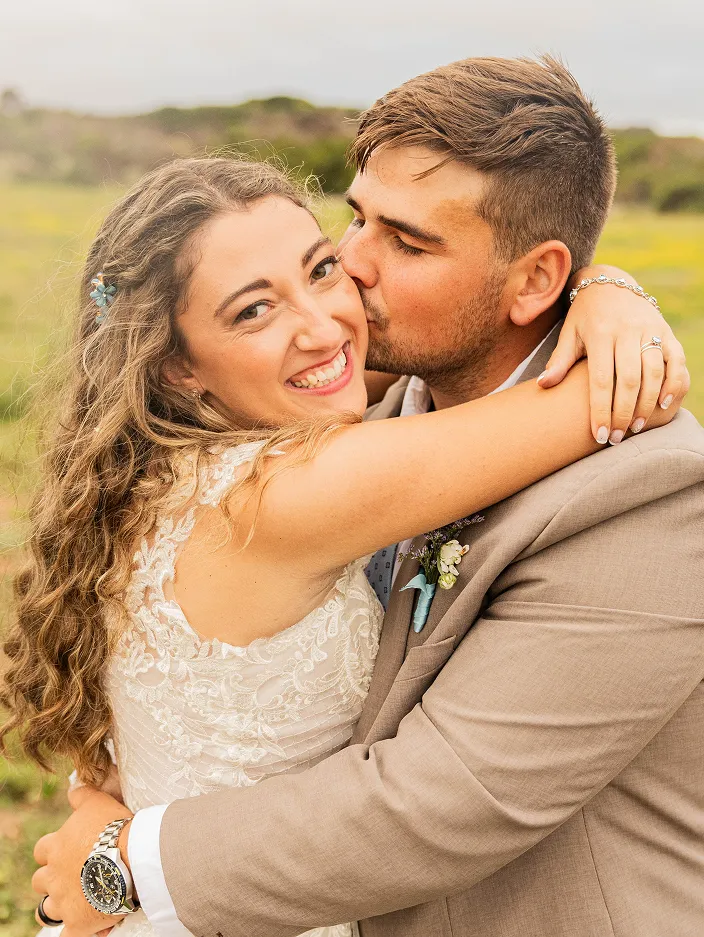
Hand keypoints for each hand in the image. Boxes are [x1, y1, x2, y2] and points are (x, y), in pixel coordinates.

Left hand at [33, 786, 131, 936]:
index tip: (69, 851)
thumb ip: (82, 795)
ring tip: (80, 902)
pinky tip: (89, 928)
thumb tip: (73, 787)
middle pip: (41, 881)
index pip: (42, 850)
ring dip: (60, 906)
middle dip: (53, 879)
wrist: (133, 856)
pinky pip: (68, 936)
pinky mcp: (77, 923)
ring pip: (48, 910)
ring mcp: (64, 901)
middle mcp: (54, 875)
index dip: (53, 852)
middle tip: (74, 876)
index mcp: (56, 847)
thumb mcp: (98, 802)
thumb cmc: (116, 827)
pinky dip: (75, 932)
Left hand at [538, 265, 688, 443]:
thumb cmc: (585, 317)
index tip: (597, 436)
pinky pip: (676, 359)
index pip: (600, 380)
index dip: (601, 410)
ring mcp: (650, 330)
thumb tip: (543, 386)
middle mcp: (627, 331)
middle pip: (628, 380)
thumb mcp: (569, 334)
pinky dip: (674, 382)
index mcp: (600, 334)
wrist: (611, 283)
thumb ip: (559, 360)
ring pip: (654, 372)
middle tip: (615, 438)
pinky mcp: (666, 331)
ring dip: (647, 404)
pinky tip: (665, 404)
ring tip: (636, 428)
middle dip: (622, 414)